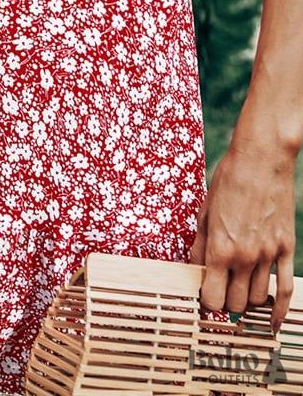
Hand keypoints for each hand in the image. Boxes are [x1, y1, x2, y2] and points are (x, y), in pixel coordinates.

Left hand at [189, 139, 295, 332]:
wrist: (261, 160)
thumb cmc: (228, 180)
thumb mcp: (204, 211)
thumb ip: (200, 244)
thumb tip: (194, 268)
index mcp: (220, 247)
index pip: (212, 297)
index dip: (205, 302)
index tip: (203, 297)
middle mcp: (244, 257)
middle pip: (235, 302)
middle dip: (226, 302)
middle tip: (220, 292)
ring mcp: (268, 254)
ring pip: (258, 298)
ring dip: (248, 300)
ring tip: (239, 291)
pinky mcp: (285, 248)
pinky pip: (286, 288)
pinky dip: (279, 308)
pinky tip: (273, 320)